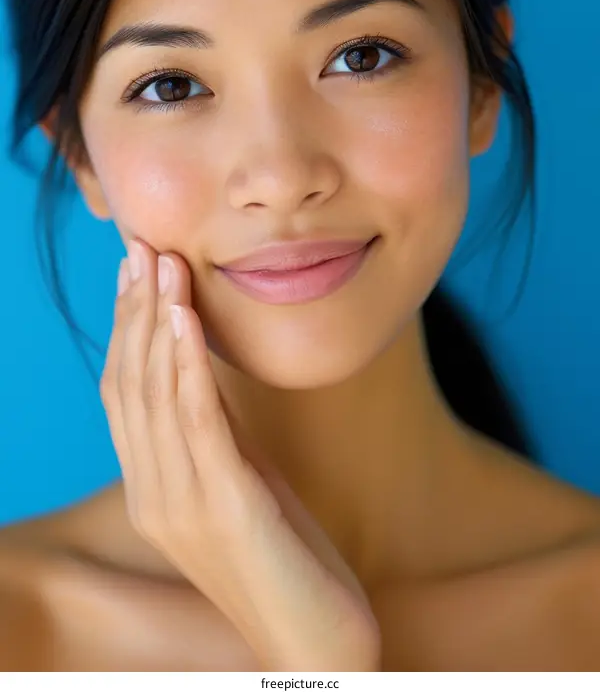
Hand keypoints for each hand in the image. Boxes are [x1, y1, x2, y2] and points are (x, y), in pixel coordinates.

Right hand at [99, 238, 380, 670]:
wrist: (315, 643)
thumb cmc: (284, 559)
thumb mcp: (242, 484)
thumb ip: (216, 436)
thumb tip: (208, 370)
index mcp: (152, 490)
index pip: (123, 395)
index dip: (126, 327)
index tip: (136, 271)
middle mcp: (152, 494)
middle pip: (129, 385)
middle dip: (134, 310)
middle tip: (141, 247)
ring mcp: (182, 505)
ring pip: (155, 394)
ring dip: (158, 322)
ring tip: (163, 264)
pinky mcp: (224, 507)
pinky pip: (197, 421)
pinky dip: (188, 362)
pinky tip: (187, 318)